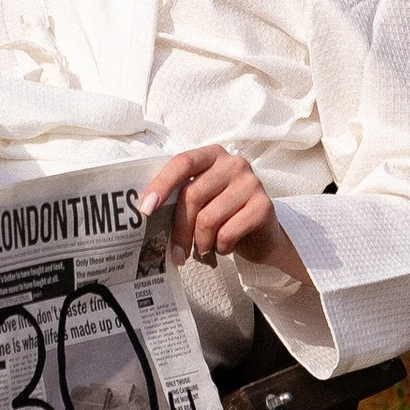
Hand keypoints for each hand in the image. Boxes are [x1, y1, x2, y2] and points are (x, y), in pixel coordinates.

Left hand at [139, 144, 302, 284]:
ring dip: (201, 242)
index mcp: (212, 155)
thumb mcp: (204, 199)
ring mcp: (251, 183)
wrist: (263, 235)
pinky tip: (224, 246)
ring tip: (204, 248)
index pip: (182, 163)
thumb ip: (182, 197)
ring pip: (208, 219)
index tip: (145, 210)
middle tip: (177, 254)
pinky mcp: (264, 206)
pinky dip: (220, 247)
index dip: (161, 185)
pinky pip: (228, 233)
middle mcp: (233, 163)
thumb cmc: (224, 215)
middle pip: (192, 195)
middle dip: (179, 230)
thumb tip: (147, 212)